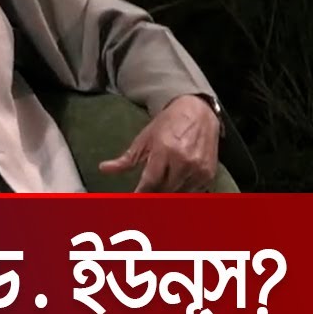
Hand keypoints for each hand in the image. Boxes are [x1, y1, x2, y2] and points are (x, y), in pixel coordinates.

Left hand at [98, 95, 219, 191]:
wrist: (198, 112)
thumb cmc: (168, 124)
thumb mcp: (144, 139)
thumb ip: (126, 159)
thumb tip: (103, 169)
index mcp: (165, 150)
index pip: (150, 182)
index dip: (140, 194)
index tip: (132, 201)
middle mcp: (184, 161)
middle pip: (164, 191)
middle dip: (152, 195)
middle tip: (144, 197)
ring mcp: (198, 168)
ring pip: (178, 194)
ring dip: (167, 195)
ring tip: (157, 192)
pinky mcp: (209, 173)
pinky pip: (192, 192)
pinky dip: (182, 192)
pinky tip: (174, 188)